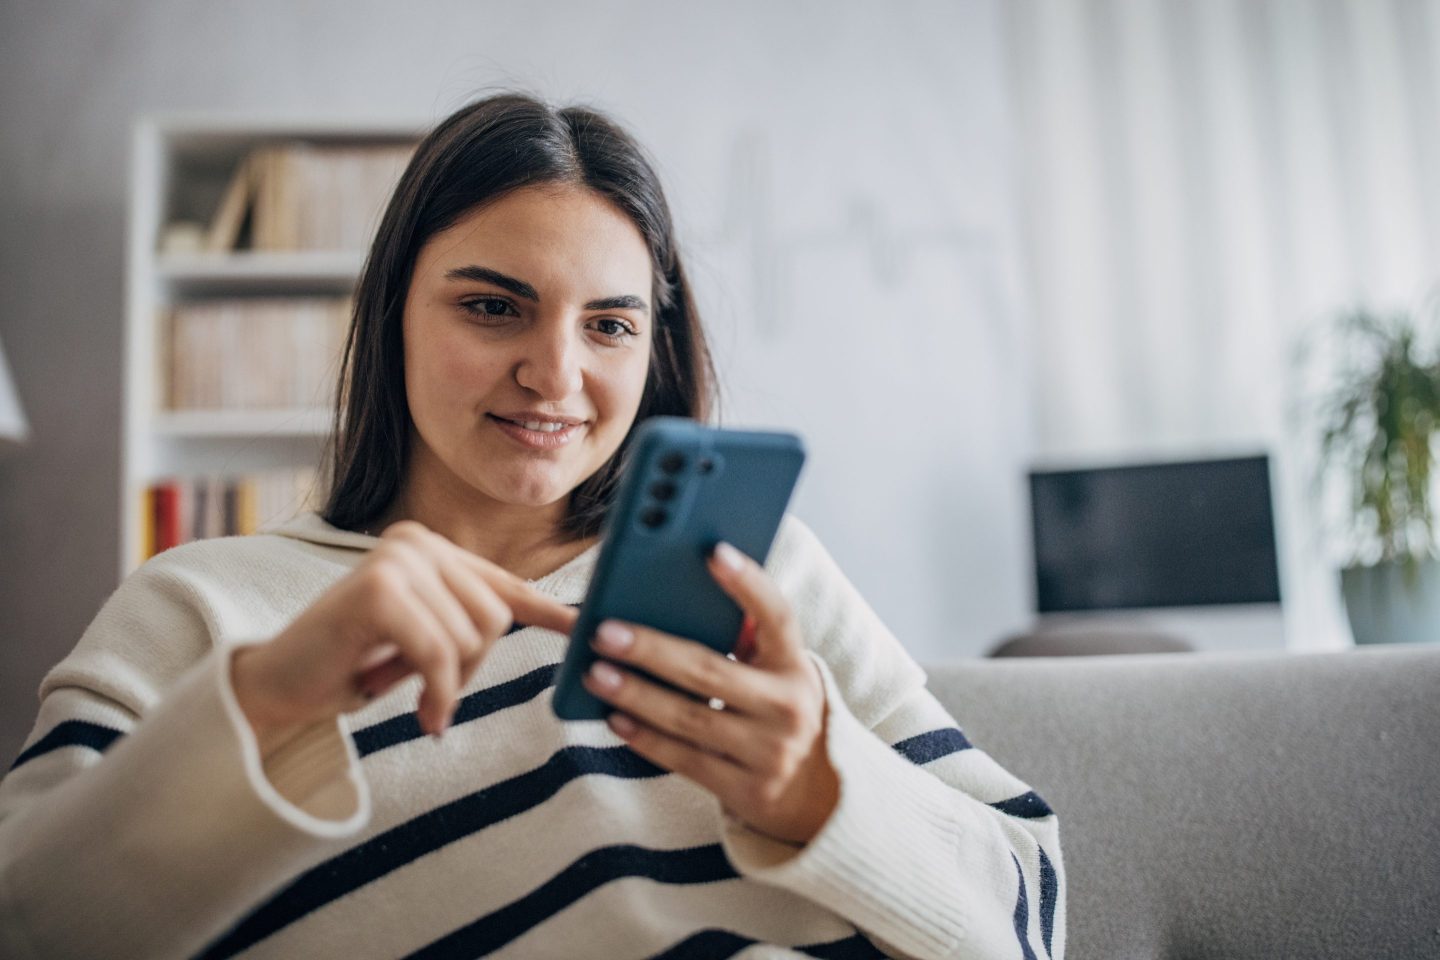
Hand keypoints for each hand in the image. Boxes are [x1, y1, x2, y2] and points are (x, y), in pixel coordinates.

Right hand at [232, 521, 578, 738]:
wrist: (277, 685)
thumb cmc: (353, 663)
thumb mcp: (424, 637)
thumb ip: (471, 622)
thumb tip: (557, 621)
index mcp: (429, 547)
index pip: (502, 584)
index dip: (547, 611)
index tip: (586, 628)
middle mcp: (415, 542)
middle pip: (495, 618)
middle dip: (469, 667)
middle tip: (426, 686)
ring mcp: (396, 560)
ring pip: (472, 639)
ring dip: (446, 682)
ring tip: (401, 683)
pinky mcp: (379, 590)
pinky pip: (440, 656)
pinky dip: (437, 695)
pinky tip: (421, 713)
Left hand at [581, 541, 838, 844]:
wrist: (818, 793)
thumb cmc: (779, 711)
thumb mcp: (779, 672)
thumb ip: (744, 638)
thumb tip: (670, 596)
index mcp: (795, 664)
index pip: (776, 614)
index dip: (748, 583)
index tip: (713, 552)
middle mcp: (788, 706)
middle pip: (710, 671)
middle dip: (651, 650)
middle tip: (604, 632)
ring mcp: (770, 752)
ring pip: (690, 718)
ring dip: (636, 695)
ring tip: (595, 674)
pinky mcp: (748, 789)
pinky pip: (686, 760)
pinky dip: (647, 738)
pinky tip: (615, 718)